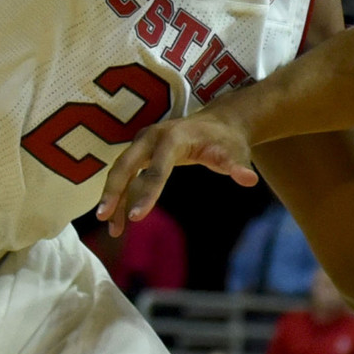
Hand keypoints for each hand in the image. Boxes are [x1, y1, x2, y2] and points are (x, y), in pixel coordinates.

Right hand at [97, 112, 256, 234]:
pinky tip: (118, 221)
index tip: (138, 217)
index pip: (157, 169)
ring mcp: (143, 143)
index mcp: (173, 137)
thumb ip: (237, 166)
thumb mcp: (235, 153)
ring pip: (121, 172)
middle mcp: (152, 137)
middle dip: (114, 191)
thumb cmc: (227, 140)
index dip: (147, 193)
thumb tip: (249, 179)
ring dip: (113, 199)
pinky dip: (119, 196)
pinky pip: (125, 175)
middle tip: (103, 217)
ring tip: (113, 229)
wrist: (219, 123)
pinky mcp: (140, 152)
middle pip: (126, 165)